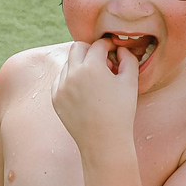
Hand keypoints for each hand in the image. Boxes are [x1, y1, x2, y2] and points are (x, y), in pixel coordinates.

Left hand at [51, 38, 138, 152]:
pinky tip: (84, 90)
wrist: (104, 141)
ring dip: (80, 64)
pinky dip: (71, 78)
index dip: (108, 46)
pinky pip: (60, 79)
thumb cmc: (121, 111)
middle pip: (77, 48)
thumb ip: (128, 59)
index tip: (113, 51)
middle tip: (103, 62)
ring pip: (68, 63)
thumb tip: (121, 50)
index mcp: (91, 67)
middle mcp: (72, 73)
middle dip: (90, 50)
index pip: (98, 45)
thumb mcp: (130, 82)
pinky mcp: (55, 98)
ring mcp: (60, 86)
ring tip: (96, 79)